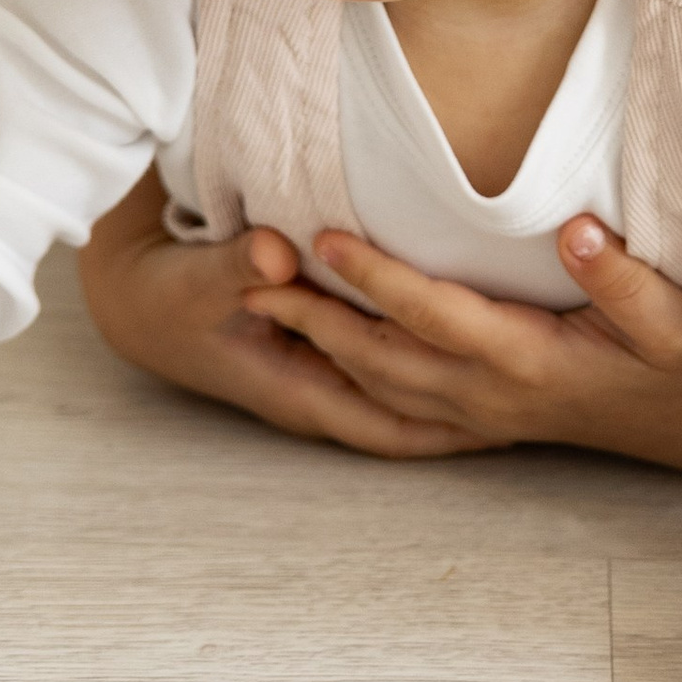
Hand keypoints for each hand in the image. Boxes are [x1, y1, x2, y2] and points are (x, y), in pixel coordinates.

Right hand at [77, 170, 489, 458]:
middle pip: (409, 427)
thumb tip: (279, 252)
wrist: (136, 305)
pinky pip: (387, 384)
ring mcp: (316, 384)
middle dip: (473, 428)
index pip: (389, 424)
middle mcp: (315, 397)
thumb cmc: (171, 293)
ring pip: (402, 409)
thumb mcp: (202, 278)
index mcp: (298, 391)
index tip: (511, 422)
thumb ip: (242, 264)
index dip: (449, 429)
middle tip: (546, 416)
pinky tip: (468, 361)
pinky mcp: (317, 361)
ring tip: (528, 397)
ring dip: (455, 408)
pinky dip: (429, 381)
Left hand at [239, 217, 681, 471]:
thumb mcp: (673, 317)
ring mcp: (483, 414)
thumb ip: (622, 276)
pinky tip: (321, 362)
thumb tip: (577, 231)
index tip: (324, 236)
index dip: (376, 275)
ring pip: (380, 387)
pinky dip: (350, 386)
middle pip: (382, 357)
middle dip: (314, 318)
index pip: (432, 311)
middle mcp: (492, 393)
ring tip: (267, 310)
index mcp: (527, 358)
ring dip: (321, 350)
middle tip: (251, 278)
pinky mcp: (485, 421)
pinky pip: (399, 411)